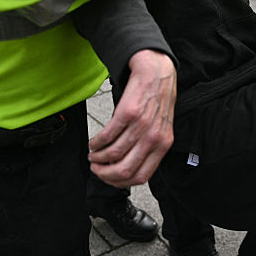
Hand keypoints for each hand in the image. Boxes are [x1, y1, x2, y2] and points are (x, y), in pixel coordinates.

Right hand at [89, 49, 175, 186]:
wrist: (156, 73)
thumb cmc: (156, 101)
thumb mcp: (160, 129)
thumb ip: (149, 149)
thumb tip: (127, 168)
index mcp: (163, 146)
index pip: (141, 177)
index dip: (120, 182)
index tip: (109, 178)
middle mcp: (153, 138)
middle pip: (125, 170)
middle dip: (105, 174)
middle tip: (96, 168)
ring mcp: (141, 126)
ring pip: (113, 154)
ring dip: (98, 157)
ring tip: (93, 154)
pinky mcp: (127, 113)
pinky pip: (107, 135)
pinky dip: (96, 143)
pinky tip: (94, 142)